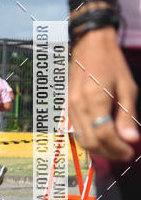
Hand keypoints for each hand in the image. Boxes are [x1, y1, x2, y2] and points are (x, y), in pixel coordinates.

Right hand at [69, 27, 138, 159]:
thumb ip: (127, 115)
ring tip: (115, 149)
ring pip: (82, 140)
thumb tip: (131, 139)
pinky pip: (77, 131)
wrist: (89, 45)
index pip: (105, 135)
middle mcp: (79, 106)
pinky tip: (103, 139)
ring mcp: (70, 107)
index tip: (131, 151)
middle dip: (109, 153)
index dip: (118, 148)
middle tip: (125, 153)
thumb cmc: (111, 63)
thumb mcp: (127, 87)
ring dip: (99, 150)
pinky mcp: (68, 107)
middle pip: (91, 142)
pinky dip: (90, 140)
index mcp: (95, 99)